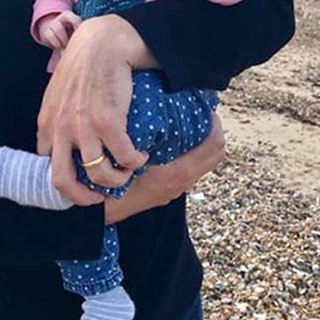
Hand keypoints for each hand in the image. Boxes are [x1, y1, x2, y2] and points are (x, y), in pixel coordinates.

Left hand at [37, 15, 154, 203]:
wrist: (104, 41)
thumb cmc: (86, 63)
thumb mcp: (60, 91)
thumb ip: (60, 116)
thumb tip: (67, 140)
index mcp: (46, 124)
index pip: (47, 167)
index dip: (68, 180)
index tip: (85, 181)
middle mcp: (60, 129)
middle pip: (63, 183)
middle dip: (84, 198)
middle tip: (101, 196)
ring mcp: (83, 127)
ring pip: (99, 174)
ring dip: (118, 179)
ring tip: (129, 169)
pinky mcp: (108, 121)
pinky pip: (125, 157)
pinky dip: (136, 162)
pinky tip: (142, 155)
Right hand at [104, 114, 224, 222]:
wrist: (103, 210)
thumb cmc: (115, 181)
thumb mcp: (133, 154)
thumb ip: (152, 137)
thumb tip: (163, 110)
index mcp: (180, 171)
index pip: (214, 145)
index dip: (215, 124)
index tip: (206, 109)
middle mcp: (184, 182)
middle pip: (216, 154)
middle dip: (212, 131)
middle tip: (201, 113)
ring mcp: (179, 189)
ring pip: (204, 163)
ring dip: (202, 143)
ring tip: (188, 125)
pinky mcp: (170, 190)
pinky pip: (192, 169)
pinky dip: (192, 153)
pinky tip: (174, 142)